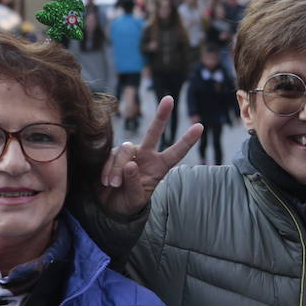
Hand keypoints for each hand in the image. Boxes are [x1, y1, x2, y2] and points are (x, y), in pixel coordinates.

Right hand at [97, 96, 202, 215]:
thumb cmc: (127, 203)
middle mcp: (145, 156)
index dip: (187, 141)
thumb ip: (135, 184)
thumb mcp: (135, 200)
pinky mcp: (111, 154)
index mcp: (158, 167)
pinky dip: (108, 170)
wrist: (109, 206)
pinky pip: (110, 156)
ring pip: (125, 150)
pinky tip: (106, 182)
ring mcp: (129, 153)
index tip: (200, 127)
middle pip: (154, 132)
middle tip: (169, 99)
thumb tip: (130, 164)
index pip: (175, 153)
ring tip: (113, 185)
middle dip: (161, 115)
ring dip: (118, 169)